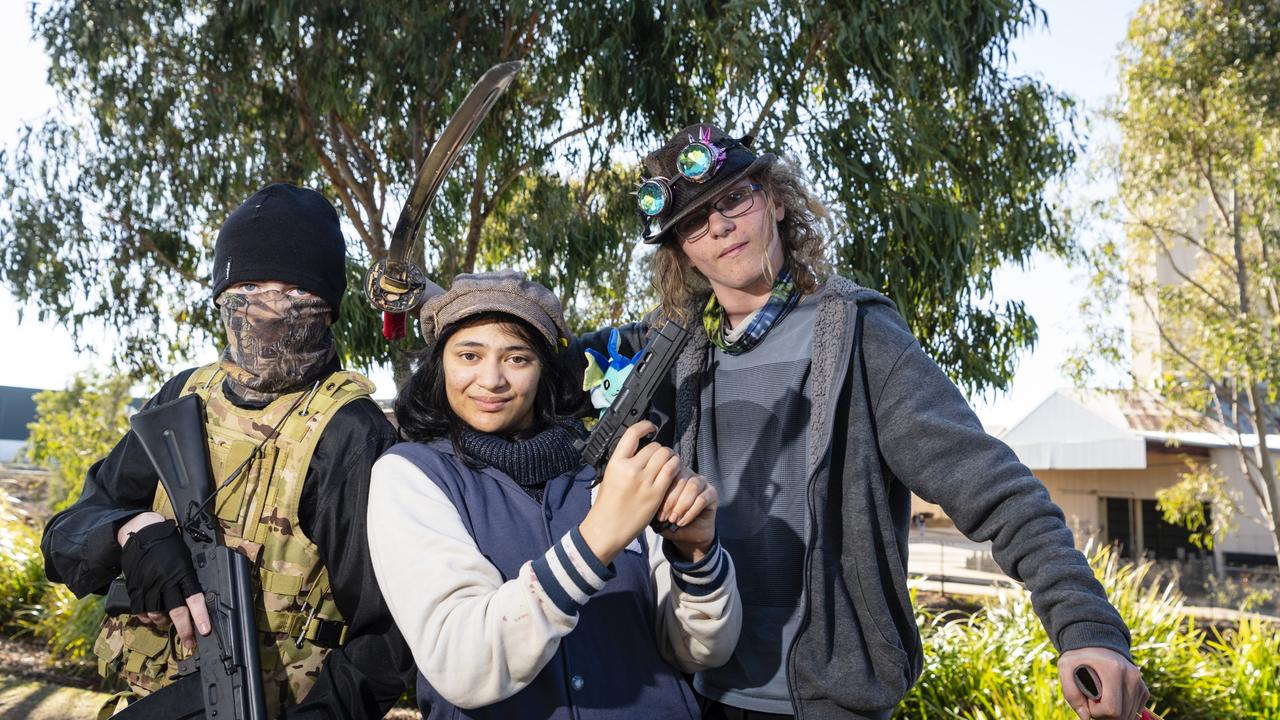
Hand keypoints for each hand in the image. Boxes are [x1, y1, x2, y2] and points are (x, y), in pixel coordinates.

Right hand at [119, 519, 211, 650]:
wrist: (143, 533)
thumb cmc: (169, 546)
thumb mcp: (185, 559)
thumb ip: (189, 579)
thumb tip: (197, 599)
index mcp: (183, 573)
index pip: (195, 599)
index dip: (200, 616)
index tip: (204, 631)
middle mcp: (166, 582)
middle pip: (176, 612)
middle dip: (184, 630)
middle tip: (190, 643)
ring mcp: (149, 586)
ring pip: (157, 614)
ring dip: (163, 623)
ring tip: (167, 624)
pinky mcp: (135, 587)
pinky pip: (140, 610)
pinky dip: (146, 618)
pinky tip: (151, 619)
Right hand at [579, 421, 681, 564]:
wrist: (607, 528)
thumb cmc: (607, 505)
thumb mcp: (609, 477)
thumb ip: (624, 463)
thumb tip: (640, 452)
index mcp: (616, 463)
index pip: (632, 434)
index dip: (644, 426)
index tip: (650, 428)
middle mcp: (630, 469)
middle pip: (654, 446)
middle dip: (660, 449)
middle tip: (661, 455)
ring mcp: (644, 481)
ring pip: (666, 456)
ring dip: (670, 457)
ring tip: (669, 462)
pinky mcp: (656, 493)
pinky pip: (671, 471)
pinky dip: (675, 467)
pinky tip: (673, 471)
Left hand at [657, 470, 716, 561]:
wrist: (687, 535)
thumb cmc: (669, 520)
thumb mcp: (657, 511)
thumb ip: (652, 501)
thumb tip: (647, 498)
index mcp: (672, 473)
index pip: (667, 473)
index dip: (661, 493)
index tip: (656, 513)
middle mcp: (687, 474)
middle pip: (680, 479)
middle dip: (671, 501)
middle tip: (664, 518)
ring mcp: (701, 481)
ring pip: (692, 487)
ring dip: (682, 505)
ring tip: (674, 520)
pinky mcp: (712, 493)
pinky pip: (702, 499)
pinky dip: (691, 512)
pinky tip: (683, 522)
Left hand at [1058, 647, 1148, 718]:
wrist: (1096, 644)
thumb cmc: (1079, 657)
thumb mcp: (1065, 667)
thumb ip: (1071, 693)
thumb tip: (1085, 717)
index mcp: (1113, 670)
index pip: (1111, 709)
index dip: (1096, 711)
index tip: (1087, 699)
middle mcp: (1131, 676)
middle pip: (1122, 716)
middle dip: (1104, 714)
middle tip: (1093, 699)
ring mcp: (1140, 683)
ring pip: (1130, 716)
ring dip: (1113, 713)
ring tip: (1101, 697)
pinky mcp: (1143, 689)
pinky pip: (1134, 711)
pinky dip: (1122, 710)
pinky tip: (1111, 697)